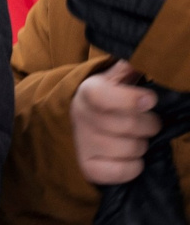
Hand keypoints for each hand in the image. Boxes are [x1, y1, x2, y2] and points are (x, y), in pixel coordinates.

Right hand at [73, 61, 159, 183]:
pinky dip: (134, 166)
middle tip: (147, 122)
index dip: (131, 100)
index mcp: (88, 92)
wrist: (73, 124)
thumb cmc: (104, 100)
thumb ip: (130, 66)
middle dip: (149, 125)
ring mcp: (83, 145)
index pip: (104, 98)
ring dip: (141, 145)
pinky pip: (126, 171)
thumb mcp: (112, 78)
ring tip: (133, 138)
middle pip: (130, 126)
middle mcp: (82, 118)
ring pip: (132, 149)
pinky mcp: (88, 168)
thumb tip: (149, 53)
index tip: (150, 100)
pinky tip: (127, 156)